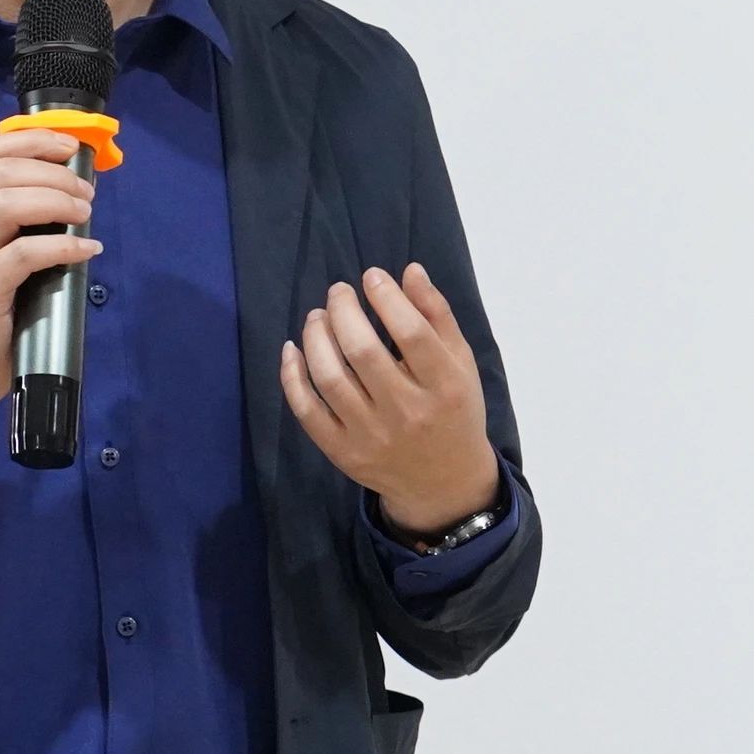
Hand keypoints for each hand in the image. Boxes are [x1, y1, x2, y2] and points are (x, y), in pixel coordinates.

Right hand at [0, 128, 102, 452]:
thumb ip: (14, 222)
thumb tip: (70, 192)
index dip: (35, 140)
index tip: (71, 148)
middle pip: (4, 171)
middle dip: (55, 173)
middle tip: (87, 193)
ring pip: (8, 202)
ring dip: (58, 201)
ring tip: (85, 214)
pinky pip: (25, 253)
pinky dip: (64, 245)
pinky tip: (86, 249)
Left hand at [280, 263, 501, 537]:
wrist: (443, 482)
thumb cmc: (453, 410)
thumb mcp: (460, 363)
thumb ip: (437, 315)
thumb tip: (409, 270)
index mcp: (445, 387)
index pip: (412, 334)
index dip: (387, 298)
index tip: (371, 277)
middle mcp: (408, 413)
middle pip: (363, 352)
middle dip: (343, 311)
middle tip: (338, 291)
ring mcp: (372, 437)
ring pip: (330, 378)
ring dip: (316, 337)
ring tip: (317, 316)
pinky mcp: (343, 453)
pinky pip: (307, 411)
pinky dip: (292, 376)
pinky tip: (293, 349)